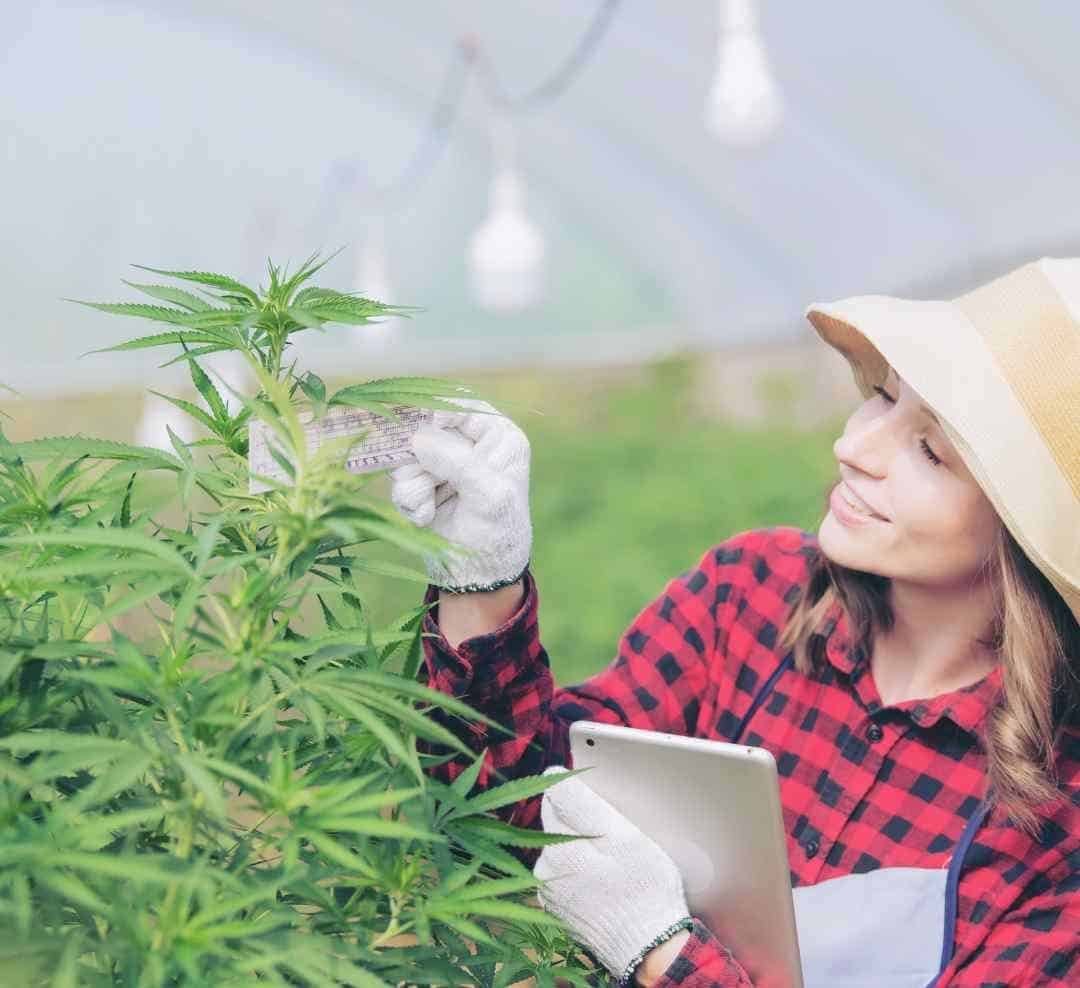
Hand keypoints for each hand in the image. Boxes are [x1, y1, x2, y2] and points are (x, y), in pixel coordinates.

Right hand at [388, 399, 531, 591]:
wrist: (477, 577)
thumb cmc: (497, 533)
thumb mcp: (488, 496)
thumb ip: (457, 463)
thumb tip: (419, 437)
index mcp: (498, 437)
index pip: (462, 406)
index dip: (437, 413)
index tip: (423, 432)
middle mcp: (470, 444)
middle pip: (425, 427)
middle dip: (419, 457)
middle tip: (422, 479)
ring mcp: (443, 464)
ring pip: (406, 454)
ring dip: (414, 483)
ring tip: (430, 506)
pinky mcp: (422, 484)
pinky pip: (399, 480)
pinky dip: (409, 500)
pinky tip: (426, 517)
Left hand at [533, 765, 691, 983]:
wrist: (648, 948)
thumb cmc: (644, 890)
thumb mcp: (624, 837)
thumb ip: (584, 804)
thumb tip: (552, 775)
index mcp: (559, 845)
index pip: (557, 792)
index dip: (584, 794)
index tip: (605, 810)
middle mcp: (545, 865)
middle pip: (557, 818)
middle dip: (582, 820)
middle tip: (614, 840)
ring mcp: (547, 888)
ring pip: (561, 844)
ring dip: (581, 845)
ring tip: (613, 863)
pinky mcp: (555, 904)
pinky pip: (563, 869)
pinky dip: (580, 867)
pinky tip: (604, 879)